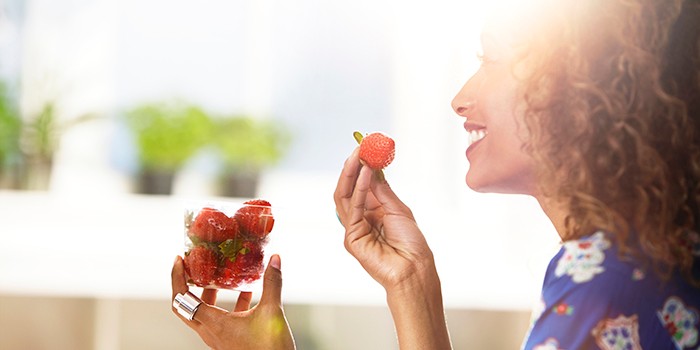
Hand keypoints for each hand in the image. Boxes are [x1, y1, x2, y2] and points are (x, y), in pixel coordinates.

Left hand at [170, 254, 294, 349]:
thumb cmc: (269, 349)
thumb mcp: (271, 311)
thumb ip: (272, 283)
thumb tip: (274, 260)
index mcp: (214, 324)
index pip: (182, 298)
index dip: (176, 278)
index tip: (180, 261)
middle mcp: (212, 332)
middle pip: (187, 305)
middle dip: (188, 284)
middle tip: (193, 267)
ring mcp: (220, 338)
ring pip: (204, 313)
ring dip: (209, 294)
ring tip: (220, 277)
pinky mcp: (231, 341)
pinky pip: (221, 319)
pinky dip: (228, 304)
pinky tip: (246, 293)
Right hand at [333, 148, 435, 292]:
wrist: (415, 268)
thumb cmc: (411, 243)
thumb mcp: (398, 209)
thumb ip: (382, 190)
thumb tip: (371, 168)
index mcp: (373, 213)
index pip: (361, 186)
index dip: (361, 167)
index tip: (366, 148)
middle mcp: (360, 219)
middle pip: (348, 189)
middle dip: (352, 167)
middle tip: (358, 148)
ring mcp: (354, 229)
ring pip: (344, 196)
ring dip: (351, 173)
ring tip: (358, 155)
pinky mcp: (351, 238)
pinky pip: (352, 208)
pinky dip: (358, 188)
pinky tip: (364, 173)